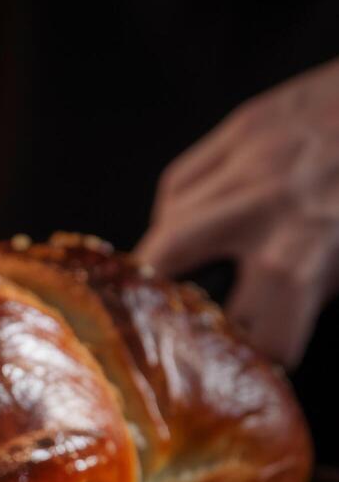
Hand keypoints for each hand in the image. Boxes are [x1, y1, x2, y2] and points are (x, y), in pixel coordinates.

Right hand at [138, 57, 338, 366]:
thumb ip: (322, 290)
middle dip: (161, 296)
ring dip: (159, 255)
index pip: (263, 330)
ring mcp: (250, 160)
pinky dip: (177, 209)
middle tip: (168, 323)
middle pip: (167, 260)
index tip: (257, 356)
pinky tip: (192, 224)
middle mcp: (267, 206)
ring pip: (168, 220)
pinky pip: (181, 180)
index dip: (260, 352)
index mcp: (307, 253)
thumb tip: (278, 325)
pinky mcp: (244, 125)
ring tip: (166, 278)